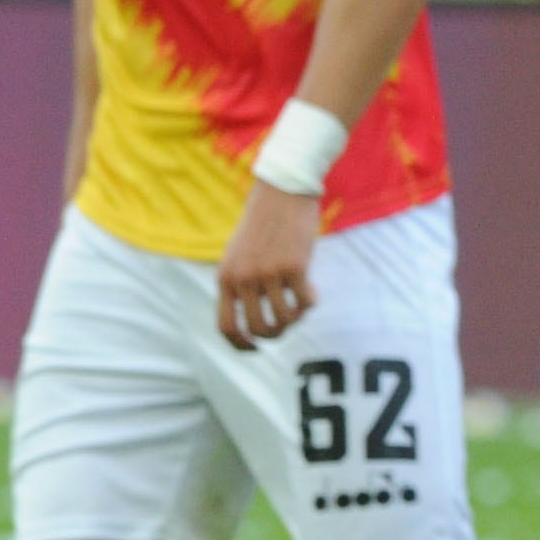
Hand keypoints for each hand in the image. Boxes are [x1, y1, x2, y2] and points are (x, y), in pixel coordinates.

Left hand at [214, 183, 321, 346]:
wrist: (281, 191)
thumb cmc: (264, 223)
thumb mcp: (240, 254)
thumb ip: (242, 282)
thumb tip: (259, 319)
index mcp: (226, 277)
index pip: (226, 326)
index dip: (240, 345)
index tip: (256, 348)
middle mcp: (243, 278)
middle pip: (258, 327)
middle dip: (275, 334)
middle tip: (286, 325)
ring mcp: (268, 273)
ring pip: (284, 317)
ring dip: (295, 318)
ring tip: (301, 305)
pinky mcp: (294, 266)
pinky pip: (305, 301)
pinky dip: (311, 302)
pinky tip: (313, 291)